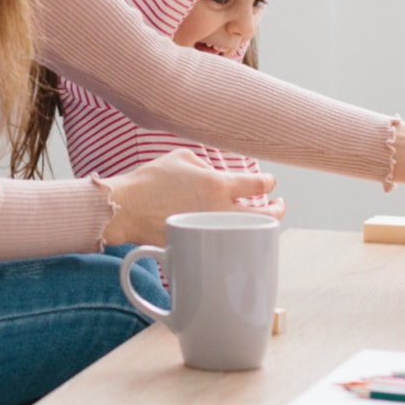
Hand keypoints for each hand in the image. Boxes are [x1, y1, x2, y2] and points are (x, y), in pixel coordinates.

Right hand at [100, 148, 284, 246]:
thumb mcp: (181, 157)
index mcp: (217, 184)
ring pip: (248, 234)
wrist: (126, 207)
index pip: (257, 185)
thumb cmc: (150, 179)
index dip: (268, 183)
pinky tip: (236, 235)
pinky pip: (225, 245)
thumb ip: (206, 164)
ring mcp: (210, 232)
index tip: (271, 183)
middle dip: (277, 211)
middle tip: (279, 205)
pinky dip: (235, 240)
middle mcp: (219, 211)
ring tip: (265, 223)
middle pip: (263, 216)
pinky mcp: (199, 247)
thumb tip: (217, 176)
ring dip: (261, 228)